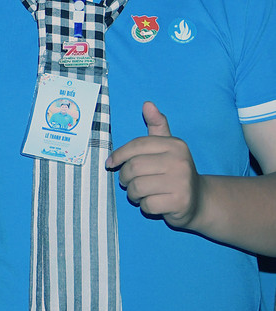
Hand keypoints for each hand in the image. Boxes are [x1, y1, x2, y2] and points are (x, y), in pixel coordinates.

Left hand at [108, 102, 202, 228]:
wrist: (199, 200)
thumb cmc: (174, 170)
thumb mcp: (167, 146)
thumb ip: (157, 125)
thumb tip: (147, 104)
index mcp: (175, 145)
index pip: (137, 145)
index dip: (119, 155)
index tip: (110, 163)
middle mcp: (180, 161)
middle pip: (134, 168)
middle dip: (125, 178)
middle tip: (129, 182)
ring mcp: (181, 182)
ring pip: (137, 188)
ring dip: (133, 194)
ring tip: (141, 193)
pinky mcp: (180, 202)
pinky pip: (147, 205)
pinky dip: (145, 206)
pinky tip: (154, 203)